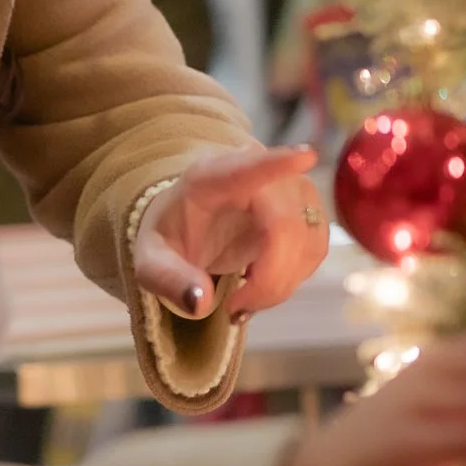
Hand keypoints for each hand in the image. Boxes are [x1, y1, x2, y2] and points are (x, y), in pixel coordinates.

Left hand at [133, 147, 328, 322]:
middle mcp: (257, 177)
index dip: (278, 163)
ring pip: (307, 241)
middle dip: (268, 280)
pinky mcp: (307, 210)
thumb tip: (200, 301)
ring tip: (245, 297)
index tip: (305, 156)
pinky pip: (315, 250)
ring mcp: (288, 190)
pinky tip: (263, 283)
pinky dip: (293, 278)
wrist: (189, 227)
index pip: (248, 167)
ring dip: (281, 283)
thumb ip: (168, 280)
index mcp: (211, 178)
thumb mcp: (151, 262)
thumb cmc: (171, 238)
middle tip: (235, 309)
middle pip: (285, 226)